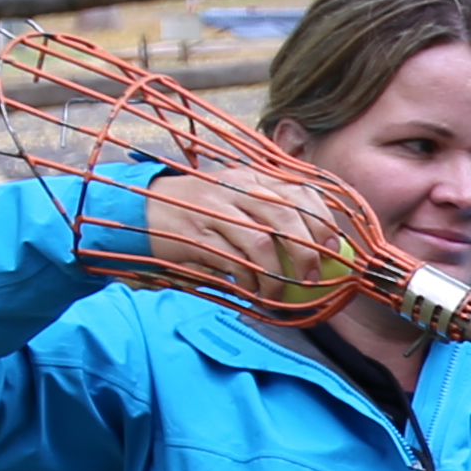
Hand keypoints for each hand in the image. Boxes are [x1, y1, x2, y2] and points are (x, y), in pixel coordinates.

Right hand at [113, 164, 347, 315]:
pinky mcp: (195, 237)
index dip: (323, 220)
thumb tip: (318, 241)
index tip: (332, 247)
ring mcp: (213, 211)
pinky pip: (234, 263)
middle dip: (308, 252)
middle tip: (312, 278)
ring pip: (263, 242)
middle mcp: (235, 188)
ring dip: (278, 274)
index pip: (301, 190)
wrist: (139, 209)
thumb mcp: (233, 195)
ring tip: (279, 293)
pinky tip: (252, 291)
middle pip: (288, 216)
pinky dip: (250, 282)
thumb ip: (269, 208)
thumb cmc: (196, 208)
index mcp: (251, 176)